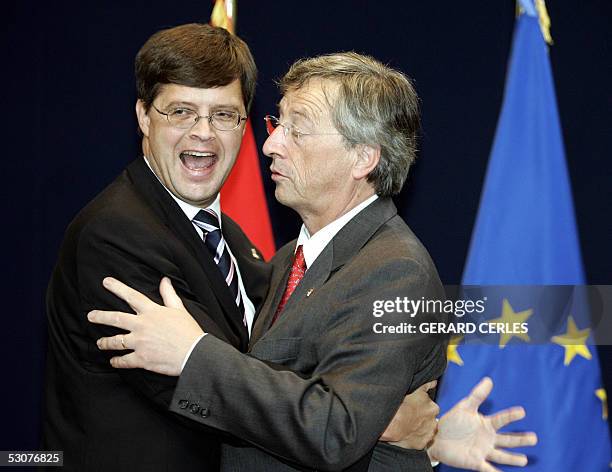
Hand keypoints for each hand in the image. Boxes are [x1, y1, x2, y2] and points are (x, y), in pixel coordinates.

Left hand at [87, 277, 203, 375]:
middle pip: (116, 318)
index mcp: (152, 312)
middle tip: (90, 315)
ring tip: (99, 343)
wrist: (194, 353)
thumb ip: (169, 294)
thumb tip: (164, 280)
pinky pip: (123, 360)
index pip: (131, 296)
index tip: (106, 282)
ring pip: (115, 341)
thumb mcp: (179, 309)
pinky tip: (113, 361)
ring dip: (104, 342)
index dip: (117, 288)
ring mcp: (139, 342)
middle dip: (100, 316)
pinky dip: (117, 361)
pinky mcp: (141, 358)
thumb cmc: (189, 331)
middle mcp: (142, 325)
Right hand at [380, 380, 438, 449]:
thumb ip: (427, 385)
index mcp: (433, 407)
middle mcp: (433, 421)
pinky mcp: (422, 444)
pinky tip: (407, 434)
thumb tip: (434, 382)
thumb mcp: (416, 390)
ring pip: (426, 429)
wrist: (393, 424)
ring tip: (407, 425)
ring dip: (419, 428)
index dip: (421, 406)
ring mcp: (428, 433)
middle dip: (422, 417)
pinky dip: (415, 437)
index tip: (413, 407)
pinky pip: (420, 440)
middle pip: (429, 418)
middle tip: (409, 416)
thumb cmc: (401, 405)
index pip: (430, 406)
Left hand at [428, 377, 537, 471]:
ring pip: (501, 455)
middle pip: (507, 439)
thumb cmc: (453, 421)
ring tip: (524, 460)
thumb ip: (477, 395)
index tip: (522, 411)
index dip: (511, 415)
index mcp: (486, 424)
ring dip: (512, 458)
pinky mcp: (475, 462)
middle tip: (534, 438)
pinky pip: (488, 470)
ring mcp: (483, 451)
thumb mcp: (465, 407)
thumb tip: (488, 380)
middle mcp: (488, 439)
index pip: (501, 420)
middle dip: (520, 439)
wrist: (437, 436)